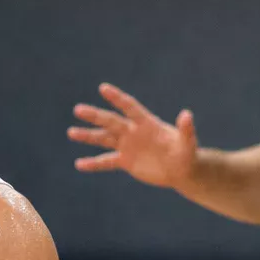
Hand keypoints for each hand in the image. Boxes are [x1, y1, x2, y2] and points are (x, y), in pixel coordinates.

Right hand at [67, 83, 196, 188]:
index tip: (103, 89)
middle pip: (111, 122)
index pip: (130, 107)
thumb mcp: (188, 143)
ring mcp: (128, 146)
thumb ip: (186, 130)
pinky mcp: (126, 161)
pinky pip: (106, 162)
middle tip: (78, 109)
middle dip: (95, 116)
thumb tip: (187, 115)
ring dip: (88, 136)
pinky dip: (93, 164)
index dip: (117, 98)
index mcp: (147, 124)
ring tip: (71, 132)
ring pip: (104, 139)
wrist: (181, 170)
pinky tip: (79, 164)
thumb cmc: (186, 154)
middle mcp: (134, 132)